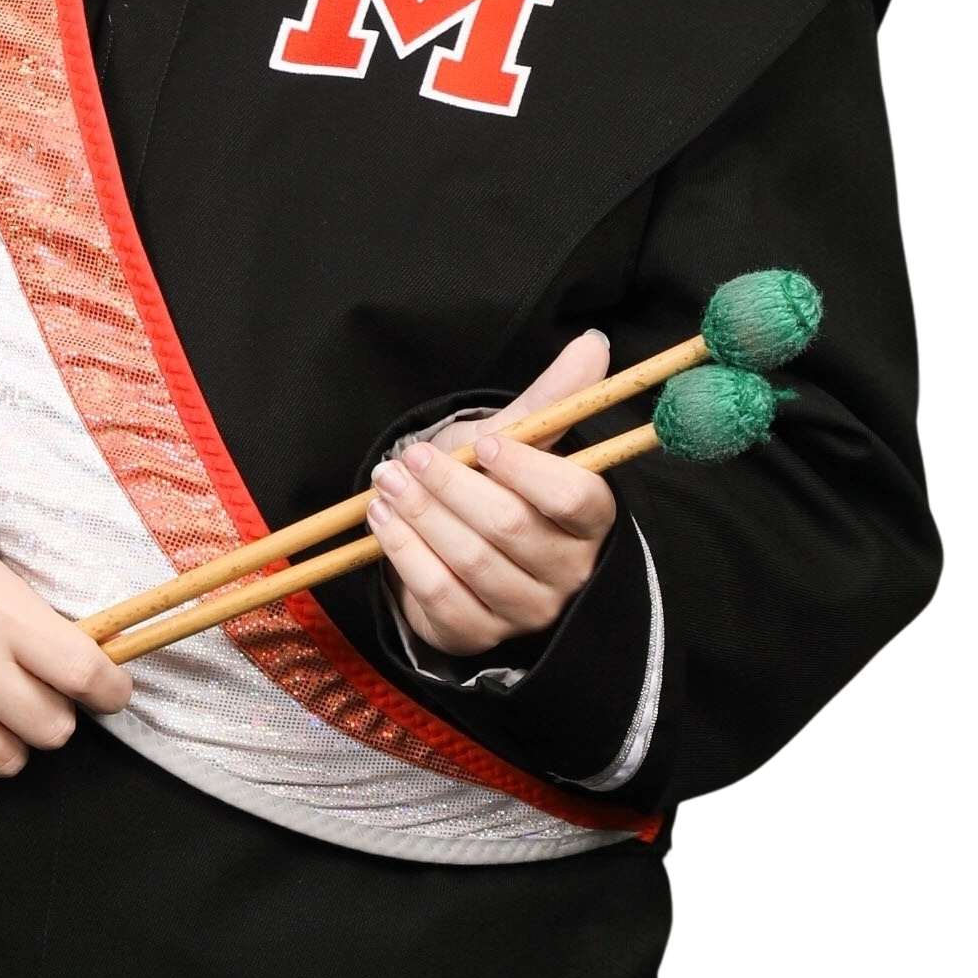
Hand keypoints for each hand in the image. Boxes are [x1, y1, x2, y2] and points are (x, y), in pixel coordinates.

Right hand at [0, 539, 131, 793]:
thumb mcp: (3, 585)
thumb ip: (50, 634)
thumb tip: (105, 682)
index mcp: (1, 616)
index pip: (84, 674)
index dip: (109, 691)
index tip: (107, 692)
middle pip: (53, 730)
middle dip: (48, 714)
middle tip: (24, 692)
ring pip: (8, 762)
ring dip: (4, 741)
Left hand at [365, 331, 618, 662]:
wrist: (455, 541)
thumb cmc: (494, 485)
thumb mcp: (519, 439)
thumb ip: (553, 397)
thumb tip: (593, 341)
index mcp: (590, 519)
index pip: (575, 498)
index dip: (527, 471)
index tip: (485, 445)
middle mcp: (568, 571)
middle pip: (511, 529)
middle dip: (451, 488)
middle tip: (409, 460)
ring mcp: (526, 610)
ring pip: (472, 563)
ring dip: (421, 518)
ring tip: (387, 485)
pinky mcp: (481, 635)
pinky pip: (442, 599)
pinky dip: (406, 557)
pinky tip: (383, 523)